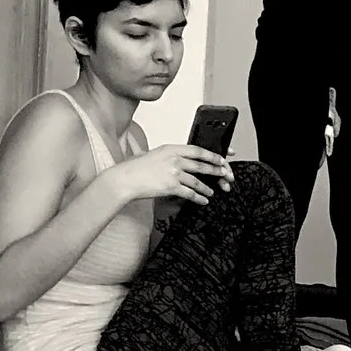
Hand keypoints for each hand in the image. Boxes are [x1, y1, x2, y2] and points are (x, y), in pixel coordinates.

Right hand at [107, 144, 232, 206]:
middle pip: (202, 165)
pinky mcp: (171, 187)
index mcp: (171, 149)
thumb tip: (180, 159)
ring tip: (212, 191)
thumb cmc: (134, 168)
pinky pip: (190, 194)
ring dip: (207, 188)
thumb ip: (168, 155)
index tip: (222, 159)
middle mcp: (174, 160)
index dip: (212, 155)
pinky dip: (199, 198)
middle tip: (225, 175)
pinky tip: (203, 200)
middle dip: (217, 171)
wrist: (124, 180)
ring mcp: (174, 173)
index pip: (198, 150)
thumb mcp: (152, 154)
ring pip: (198, 181)